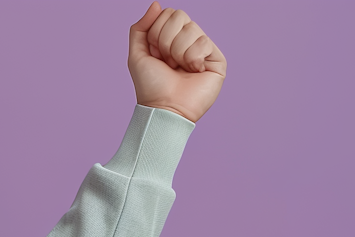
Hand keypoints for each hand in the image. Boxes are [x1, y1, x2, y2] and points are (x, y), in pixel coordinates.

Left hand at [128, 2, 225, 122]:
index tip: (156, 54)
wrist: (164, 108)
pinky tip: (193, 71)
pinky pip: (204, 42)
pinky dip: (192, 58)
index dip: (156, 32)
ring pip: (191, 28)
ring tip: (179, 68)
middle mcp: (187, 41)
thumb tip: (156, 4)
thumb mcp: (137, 55)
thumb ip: (140, 28)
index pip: (167, 13)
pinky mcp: (217, 59)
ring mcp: (203, 49)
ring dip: (178, 51)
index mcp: (170, 38)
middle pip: (179, 16)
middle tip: (167, 61)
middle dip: (166, 40)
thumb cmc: (151, 86)